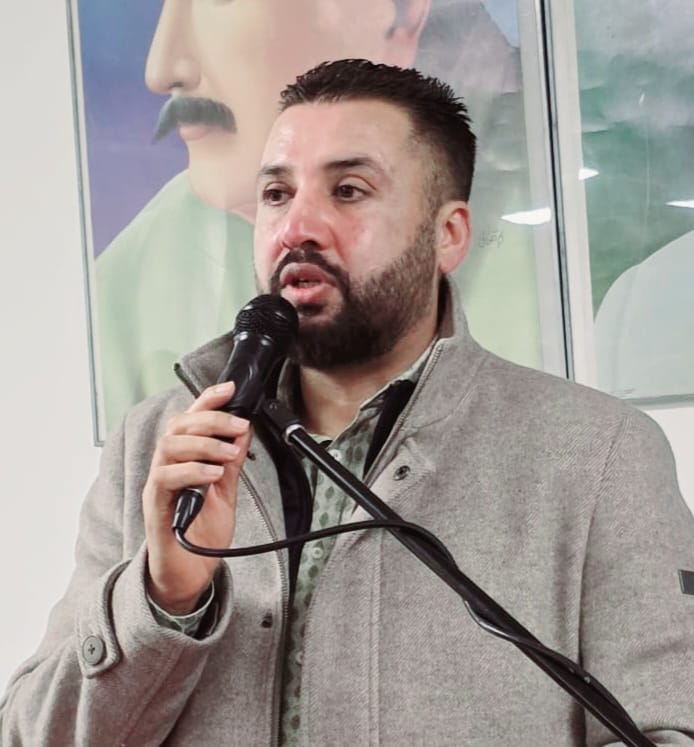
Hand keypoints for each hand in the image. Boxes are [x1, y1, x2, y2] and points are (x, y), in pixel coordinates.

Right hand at [143, 381, 250, 613]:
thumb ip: (231, 462)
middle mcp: (166, 468)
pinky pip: (164, 480)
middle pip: (178, 427)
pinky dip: (191, 472)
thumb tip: (243, 432)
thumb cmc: (201, 533)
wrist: (190, 574)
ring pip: (169, 447)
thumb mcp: (225, 491)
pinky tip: (212, 474)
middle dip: (211, 420)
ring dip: (204, 444)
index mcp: (184, 460)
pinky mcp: (155, 508)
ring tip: (229, 453)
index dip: (207, 400)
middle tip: (239, 426)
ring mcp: (158, 487)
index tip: (230, 389)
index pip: (191, 420)